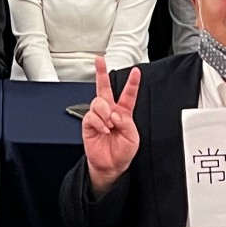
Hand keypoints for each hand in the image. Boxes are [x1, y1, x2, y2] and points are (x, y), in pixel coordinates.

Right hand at [81, 55, 141, 194]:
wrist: (111, 165)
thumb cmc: (123, 152)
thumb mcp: (133, 137)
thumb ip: (126, 122)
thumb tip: (115, 113)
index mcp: (124, 112)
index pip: (128, 94)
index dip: (132, 83)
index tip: (136, 71)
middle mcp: (110, 111)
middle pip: (105, 88)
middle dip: (101, 73)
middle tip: (99, 61)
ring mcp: (99, 117)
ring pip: (98, 102)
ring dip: (105, 112)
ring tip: (109, 124)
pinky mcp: (89, 124)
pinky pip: (91, 116)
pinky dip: (99, 122)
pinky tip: (103, 129)